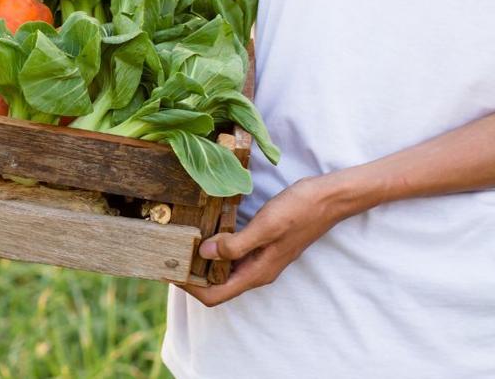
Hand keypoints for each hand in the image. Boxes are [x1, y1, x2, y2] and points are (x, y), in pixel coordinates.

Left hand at [178, 176, 349, 306]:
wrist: (328, 199)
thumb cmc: (299, 211)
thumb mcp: (266, 226)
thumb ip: (236, 244)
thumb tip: (205, 254)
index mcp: (257, 273)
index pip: (215, 296)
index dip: (190, 288)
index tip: (169, 270)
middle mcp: (257, 271)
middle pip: (216, 285)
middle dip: (191, 275)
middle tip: (167, 255)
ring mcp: (260, 259)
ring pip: (223, 270)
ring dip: (201, 262)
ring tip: (179, 244)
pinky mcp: (261, 245)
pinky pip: (232, 255)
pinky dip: (215, 249)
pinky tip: (205, 233)